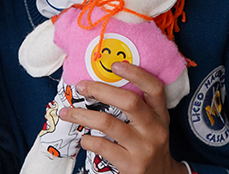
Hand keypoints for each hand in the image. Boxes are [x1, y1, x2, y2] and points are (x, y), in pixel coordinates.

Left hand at [62, 62, 185, 173]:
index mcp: (160, 115)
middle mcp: (155, 129)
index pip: (154, 88)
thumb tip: (100, 85)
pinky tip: (83, 140)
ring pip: (108, 123)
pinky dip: (87, 140)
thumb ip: (137, 108)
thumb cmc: (148, 145)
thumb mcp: (151, 125)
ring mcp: (144, 148)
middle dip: (100, 90)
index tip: (114, 65)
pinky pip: (102, 146)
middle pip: (129, 101)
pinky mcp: (132, 165)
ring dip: (83, 114)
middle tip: (81, 86)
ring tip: (67, 112)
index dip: (136, 74)